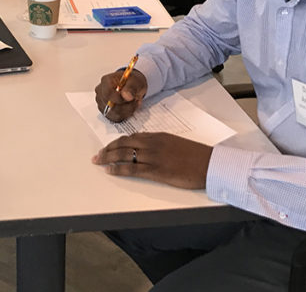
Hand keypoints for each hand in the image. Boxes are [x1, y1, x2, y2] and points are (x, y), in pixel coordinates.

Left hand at [92, 132, 212, 188]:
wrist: (208, 163)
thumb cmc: (196, 156)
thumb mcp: (176, 143)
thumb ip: (160, 144)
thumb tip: (147, 146)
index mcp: (158, 136)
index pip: (131, 136)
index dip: (117, 142)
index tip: (109, 146)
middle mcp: (152, 143)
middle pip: (123, 144)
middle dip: (108, 149)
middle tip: (97, 154)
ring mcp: (153, 156)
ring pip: (124, 154)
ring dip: (108, 158)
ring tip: (98, 161)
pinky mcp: (156, 170)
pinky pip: (131, 168)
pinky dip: (118, 169)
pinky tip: (110, 170)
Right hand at [94, 69, 146, 121]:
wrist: (133, 86)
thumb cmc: (132, 81)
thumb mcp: (136, 81)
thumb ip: (131, 87)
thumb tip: (126, 95)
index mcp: (106, 81)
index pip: (107, 93)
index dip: (119, 99)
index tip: (130, 98)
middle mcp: (101, 91)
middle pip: (110, 105)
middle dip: (126, 106)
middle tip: (135, 100)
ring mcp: (101, 102)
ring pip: (113, 113)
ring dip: (126, 110)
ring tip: (132, 103)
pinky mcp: (105, 111)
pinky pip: (114, 117)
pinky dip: (124, 114)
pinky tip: (128, 108)